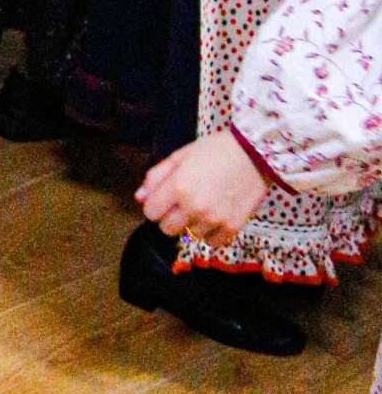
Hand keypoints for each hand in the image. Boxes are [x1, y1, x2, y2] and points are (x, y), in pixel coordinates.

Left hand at [136, 128, 269, 244]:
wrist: (254, 154)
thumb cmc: (214, 151)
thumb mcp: (181, 156)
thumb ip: (156, 177)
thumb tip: (139, 198)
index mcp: (178, 186)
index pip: (151, 213)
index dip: (155, 205)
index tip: (164, 199)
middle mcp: (194, 206)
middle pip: (167, 229)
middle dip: (170, 217)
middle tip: (183, 203)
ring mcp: (214, 219)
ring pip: (189, 236)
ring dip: (192, 224)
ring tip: (203, 206)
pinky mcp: (232, 227)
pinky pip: (212, 242)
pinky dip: (211, 233)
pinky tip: (216, 216)